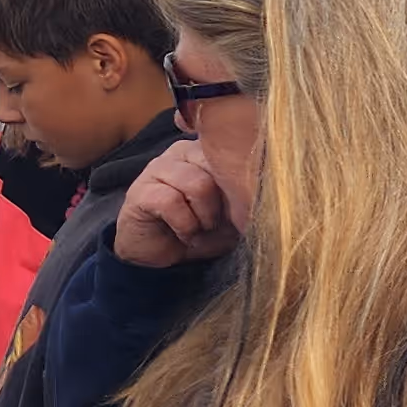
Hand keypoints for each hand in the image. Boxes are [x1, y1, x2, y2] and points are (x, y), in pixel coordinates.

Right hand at [114, 142, 242, 269]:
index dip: (243, 185)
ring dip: (204, 218)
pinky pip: (172, 202)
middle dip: (225, 204)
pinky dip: (184, 226)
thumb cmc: (199, 230)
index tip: (242, 210)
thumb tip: (267, 192)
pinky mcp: (140, 191)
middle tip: (217, 223)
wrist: (161, 255)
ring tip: (199, 229)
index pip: (233, 153)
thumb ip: (246, 197)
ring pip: (198, 185)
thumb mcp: (232, 214)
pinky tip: (183, 234)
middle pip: (218, 168)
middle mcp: (180, 152)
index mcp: (204, 151)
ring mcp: (157, 168)